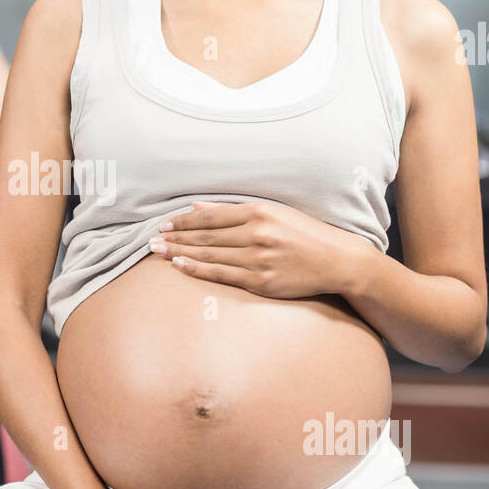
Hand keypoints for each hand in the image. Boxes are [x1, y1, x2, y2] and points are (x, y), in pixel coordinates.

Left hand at [149, 199, 370, 298]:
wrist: (337, 260)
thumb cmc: (305, 233)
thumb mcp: (274, 212)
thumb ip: (234, 210)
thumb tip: (197, 207)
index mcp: (259, 211)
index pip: (211, 216)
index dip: (183, 221)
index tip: (164, 224)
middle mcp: (257, 233)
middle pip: (205, 236)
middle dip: (175, 238)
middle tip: (151, 240)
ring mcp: (259, 258)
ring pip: (209, 255)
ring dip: (180, 254)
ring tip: (159, 253)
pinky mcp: (262, 280)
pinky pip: (222, 275)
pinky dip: (198, 270)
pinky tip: (180, 266)